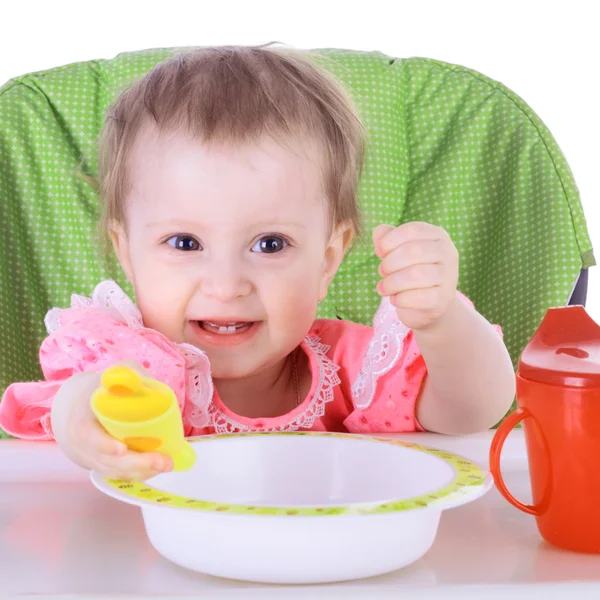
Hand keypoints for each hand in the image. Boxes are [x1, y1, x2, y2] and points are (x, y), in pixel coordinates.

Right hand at [51, 361, 172, 480]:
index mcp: (82, 419)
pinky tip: (158, 468)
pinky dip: (139, 474)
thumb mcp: (113, 375)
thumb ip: (126, 374)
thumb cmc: (102, 390)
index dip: (104, 444)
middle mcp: (84, 443)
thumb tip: (146, 383)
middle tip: (162, 461)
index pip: (88, 435)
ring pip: (116, 471)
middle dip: (136, 463)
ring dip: (142, 471)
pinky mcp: (104, 465)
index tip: (122, 449)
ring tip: (167, 464)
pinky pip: (120, 474)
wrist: (83, 408)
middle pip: (108, 460)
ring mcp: (94, 457)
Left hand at [373, 222, 458, 330]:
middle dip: (390, 262)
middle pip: (414, 251)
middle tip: (381, 271)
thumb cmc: (409, 271)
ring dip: (392, 282)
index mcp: (437, 235)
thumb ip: (386, 238)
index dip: (390, 240)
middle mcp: (447, 253)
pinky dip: (401, 299)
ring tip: (383, 288)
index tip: (378, 251)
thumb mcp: (398, 251)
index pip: (413, 230)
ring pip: (416, 274)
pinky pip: (420, 297)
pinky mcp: (444, 298)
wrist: (427, 305)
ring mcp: (449, 276)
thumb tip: (379, 231)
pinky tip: (394, 299)